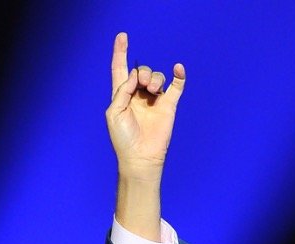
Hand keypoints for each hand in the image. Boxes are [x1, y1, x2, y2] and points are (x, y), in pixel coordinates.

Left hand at [107, 32, 184, 172]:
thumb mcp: (115, 112)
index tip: (122, 36)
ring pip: (156, 77)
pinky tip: (178, 68)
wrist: (140, 156)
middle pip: (140, 71)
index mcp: (121, 95)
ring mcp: (154, 99)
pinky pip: (177, 85)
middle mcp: (138, 94)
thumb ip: (122, 91)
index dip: (120, 53)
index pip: (120, 70)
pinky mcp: (169, 104)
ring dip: (154, 78)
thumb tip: (135, 75)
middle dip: (141, 73)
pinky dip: (179, 75)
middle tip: (142, 85)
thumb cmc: (123, 137)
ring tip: (152, 90)